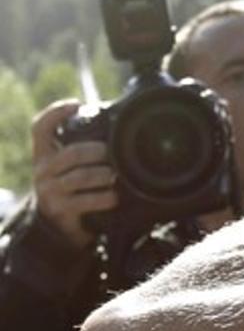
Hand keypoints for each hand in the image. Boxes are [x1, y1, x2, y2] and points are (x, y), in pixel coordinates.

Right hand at [30, 100, 117, 249]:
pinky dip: (106, 197)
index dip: (55, 113)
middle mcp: (43, 171)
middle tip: (111, 153)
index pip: (40, 128)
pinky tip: (114, 197)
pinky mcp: (61, 210)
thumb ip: (82, 147)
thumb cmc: (72, 187)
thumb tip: (115, 121)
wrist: (59, 225)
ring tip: (114, 176)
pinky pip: (87, 201)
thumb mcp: (69, 166)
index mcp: (44, 154)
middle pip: (71, 154)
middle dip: (97, 151)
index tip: (76, 105)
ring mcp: (50, 191)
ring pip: (81, 177)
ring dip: (104, 175)